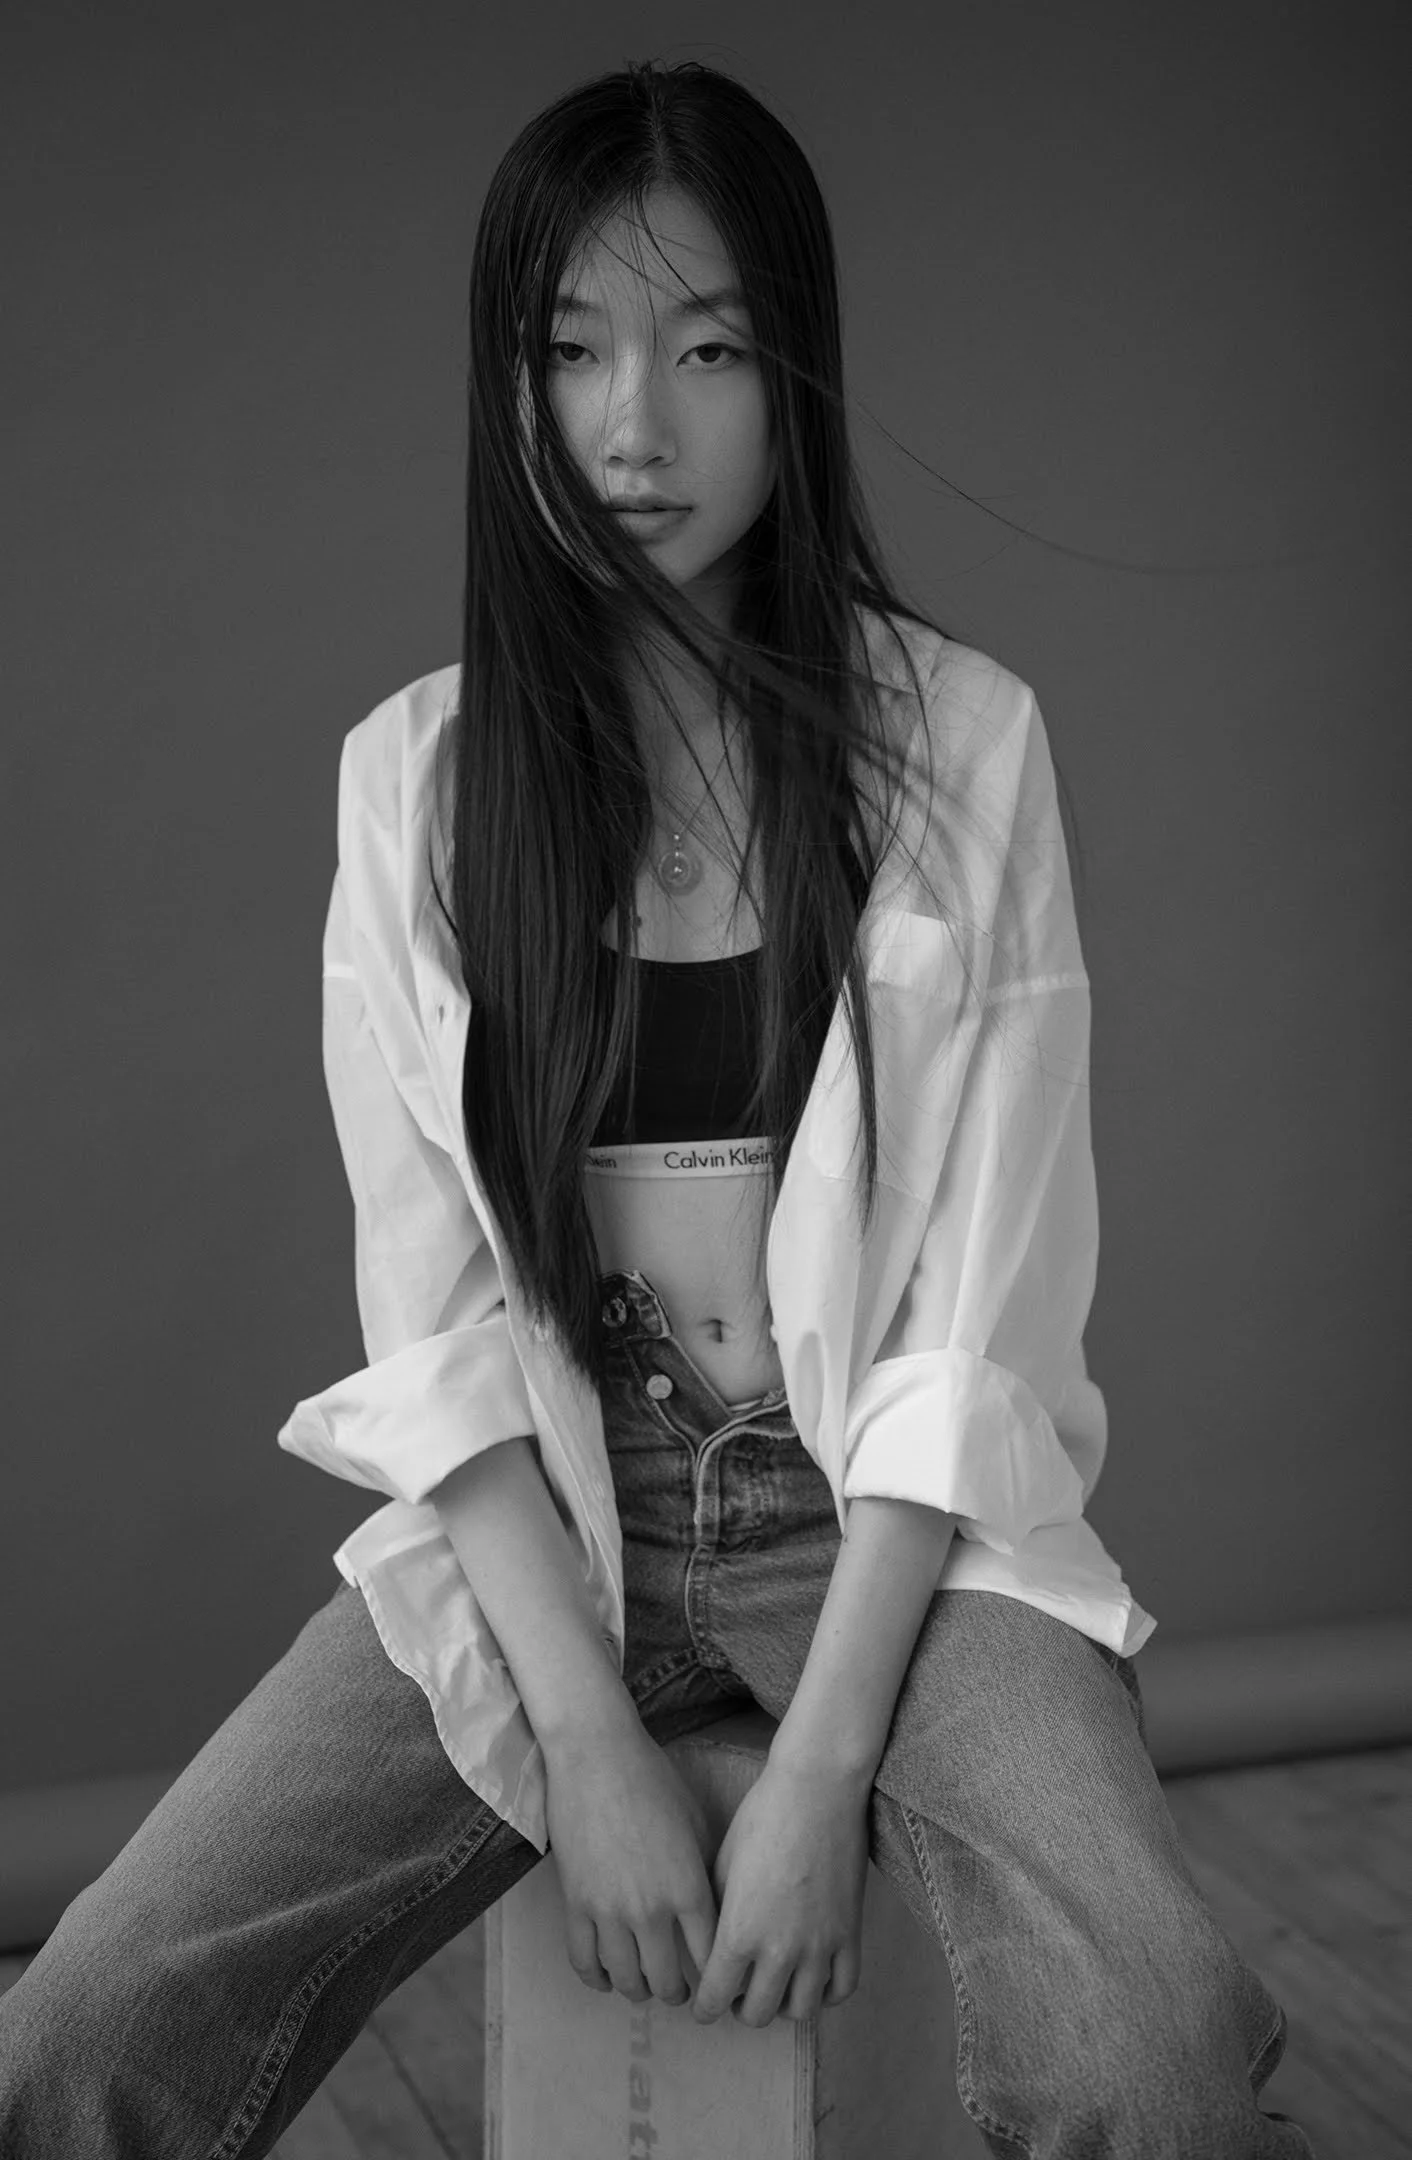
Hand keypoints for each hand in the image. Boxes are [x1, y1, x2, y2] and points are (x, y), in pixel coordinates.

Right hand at [543, 1720, 719, 2008]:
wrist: (596, 1755)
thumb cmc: (654, 1781)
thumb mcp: (696, 1825)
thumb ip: (706, 1875)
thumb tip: (715, 1915)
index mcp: (690, 1890)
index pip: (710, 1960)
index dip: (715, 1980)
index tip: (716, 1984)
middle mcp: (652, 1910)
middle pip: (667, 1981)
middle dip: (677, 1994)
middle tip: (680, 1991)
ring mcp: (609, 1911)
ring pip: (626, 1980)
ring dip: (638, 1990)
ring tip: (645, 1986)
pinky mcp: (575, 1905)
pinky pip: (584, 1962)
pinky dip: (598, 1979)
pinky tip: (607, 1976)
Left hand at [691, 1755, 869, 2026]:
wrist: (817, 1790)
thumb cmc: (761, 1817)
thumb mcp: (722, 1866)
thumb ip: (717, 1916)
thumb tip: (710, 1947)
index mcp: (739, 1932)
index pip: (714, 1997)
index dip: (704, 2008)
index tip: (702, 2006)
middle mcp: (780, 1950)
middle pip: (757, 2014)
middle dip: (740, 2009)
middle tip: (736, 1994)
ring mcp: (820, 1945)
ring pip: (801, 2011)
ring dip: (782, 2006)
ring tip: (774, 1988)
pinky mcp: (851, 1933)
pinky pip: (842, 1987)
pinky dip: (825, 1994)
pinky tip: (812, 1978)